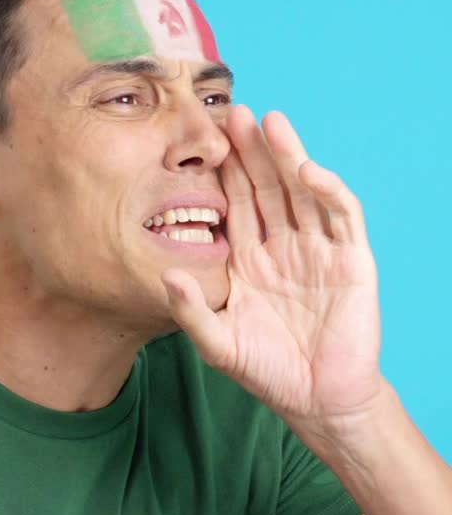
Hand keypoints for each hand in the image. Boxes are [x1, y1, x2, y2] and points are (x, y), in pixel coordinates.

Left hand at [162, 105, 383, 431]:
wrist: (319, 401)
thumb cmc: (268, 374)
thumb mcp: (219, 344)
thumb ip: (192, 312)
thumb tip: (162, 274)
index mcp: (250, 260)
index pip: (236, 205)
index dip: (224, 173)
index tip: (203, 141)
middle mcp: (284, 247)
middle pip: (268, 187)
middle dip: (253, 151)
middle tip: (233, 113)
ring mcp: (319, 250)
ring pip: (303, 192)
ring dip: (289, 157)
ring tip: (270, 123)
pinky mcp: (352, 260)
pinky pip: (341, 216)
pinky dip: (328, 191)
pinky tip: (308, 171)